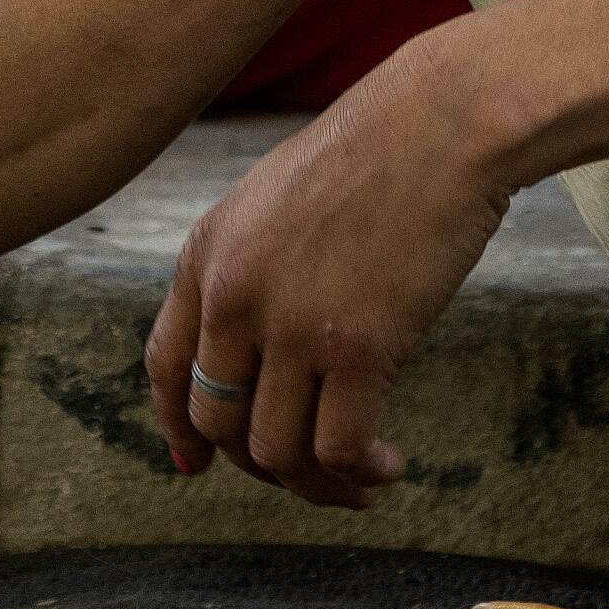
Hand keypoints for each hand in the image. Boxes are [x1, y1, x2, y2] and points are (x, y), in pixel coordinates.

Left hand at [145, 40, 505, 506]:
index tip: (197, 465)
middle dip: (259, 463)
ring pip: (275, 453)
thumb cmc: (378, 151)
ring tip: (361, 480)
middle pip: (218, 422)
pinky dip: (361, 475)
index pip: (165, 368)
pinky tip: (390, 466)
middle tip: (310, 469)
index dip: (177, 428)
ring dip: (317, 485)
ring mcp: (293, 326)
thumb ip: (250, 266)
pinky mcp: (358, 349)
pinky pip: (339, 450)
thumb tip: (255, 343)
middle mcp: (234, 296)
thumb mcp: (276, 199)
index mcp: (207, 254)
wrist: (443, 123)